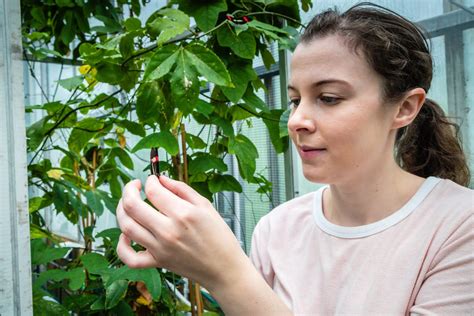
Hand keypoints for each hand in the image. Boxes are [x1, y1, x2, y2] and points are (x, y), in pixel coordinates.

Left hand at [116, 175, 247, 289]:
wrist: (224, 268)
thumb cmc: (219, 237)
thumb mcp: (205, 206)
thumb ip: (181, 189)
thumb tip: (161, 179)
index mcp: (183, 214)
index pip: (153, 190)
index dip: (150, 180)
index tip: (153, 179)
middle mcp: (168, 231)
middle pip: (132, 206)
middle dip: (129, 189)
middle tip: (135, 185)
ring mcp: (160, 248)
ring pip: (127, 226)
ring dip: (122, 210)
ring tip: (129, 203)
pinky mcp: (157, 262)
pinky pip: (129, 257)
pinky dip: (121, 245)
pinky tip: (126, 234)